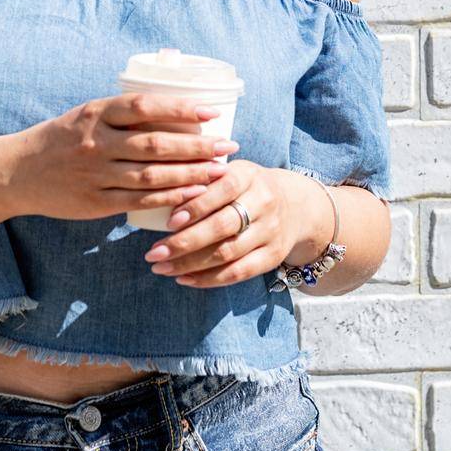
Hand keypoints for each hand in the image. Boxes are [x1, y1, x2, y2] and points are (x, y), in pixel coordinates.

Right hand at [8, 91, 240, 222]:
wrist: (19, 171)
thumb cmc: (62, 138)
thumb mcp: (87, 114)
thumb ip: (123, 113)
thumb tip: (175, 109)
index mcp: (96, 113)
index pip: (144, 107)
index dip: (181, 108)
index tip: (212, 113)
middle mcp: (96, 142)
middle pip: (156, 144)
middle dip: (197, 146)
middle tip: (228, 146)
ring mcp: (95, 174)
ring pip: (152, 175)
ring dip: (190, 174)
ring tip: (219, 172)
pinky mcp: (95, 202)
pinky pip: (138, 202)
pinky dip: (168, 199)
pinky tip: (191, 195)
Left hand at [142, 162, 332, 287]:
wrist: (297, 205)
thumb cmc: (247, 186)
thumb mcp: (232, 171)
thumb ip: (203, 178)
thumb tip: (161, 193)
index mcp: (250, 175)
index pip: (222, 189)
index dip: (196, 206)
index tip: (167, 221)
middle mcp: (264, 203)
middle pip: (222, 226)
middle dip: (184, 242)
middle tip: (153, 253)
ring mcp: (271, 232)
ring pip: (228, 253)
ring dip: (190, 264)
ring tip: (161, 268)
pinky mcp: (273, 256)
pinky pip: (239, 272)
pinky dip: (209, 279)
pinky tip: (183, 278)